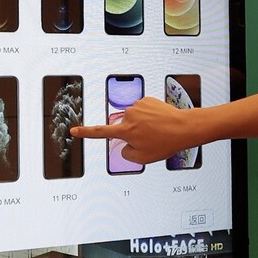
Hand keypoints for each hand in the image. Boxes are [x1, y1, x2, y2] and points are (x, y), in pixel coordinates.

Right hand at [70, 96, 210, 163]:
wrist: (184, 127)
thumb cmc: (165, 142)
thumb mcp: (144, 157)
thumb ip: (127, 154)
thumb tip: (125, 145)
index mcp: (125, 131)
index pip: (100, 132)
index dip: (85, 132)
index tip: (74, 130)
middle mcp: (129, 116)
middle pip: (124, 127)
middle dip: (132, 133)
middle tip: (150, 139)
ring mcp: (138, 106)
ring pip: (134, 118)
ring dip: (142, 124)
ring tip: (157, 130)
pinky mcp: (147, 99)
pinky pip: (143, 110)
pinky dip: (149, 115)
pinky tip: (159, 120)